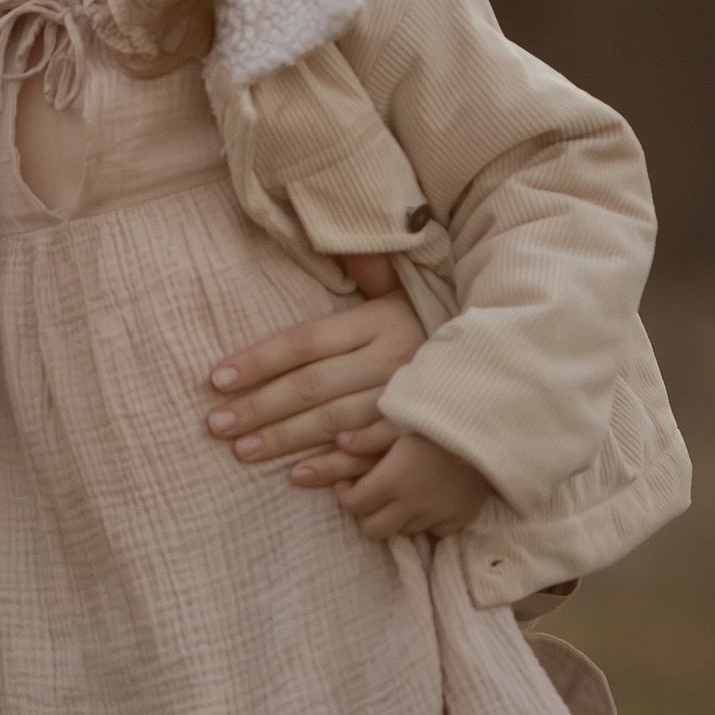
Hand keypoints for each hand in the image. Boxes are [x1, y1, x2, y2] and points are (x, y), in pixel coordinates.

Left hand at [204, 255, 426, 486]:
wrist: (499, 362)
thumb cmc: (429, 323)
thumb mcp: (400, 290)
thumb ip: (366, 270)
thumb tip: (336, 238)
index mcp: (379, 321)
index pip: (306, 341)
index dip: (259, 360)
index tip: (217, 378)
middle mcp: (391, 359)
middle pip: (313, 385)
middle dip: (260, 407)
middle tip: (215, 423)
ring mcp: (408, 400)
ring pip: (336, 422)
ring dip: (286, 439)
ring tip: (242, 450)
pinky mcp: (421, 434)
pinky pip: (371, 453)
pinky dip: (335, 465)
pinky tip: (297, 476)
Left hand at [336, 429, 491, 542]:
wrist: (493, 425)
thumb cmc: (443, 414)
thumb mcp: (401, 417)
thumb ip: (369, 435)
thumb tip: (340, 442)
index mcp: (394, 478)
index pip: (355, 505)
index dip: (345, 495)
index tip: (347, 482)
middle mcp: (414, 503)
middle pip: (374, 530)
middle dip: (365, 514)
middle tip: (368, 494)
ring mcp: (440, 514)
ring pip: (402, 531)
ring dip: (395, 517)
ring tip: (400, 494)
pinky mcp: (461, 518)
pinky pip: (435, 531)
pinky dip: (426, 521)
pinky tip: (427, 500)